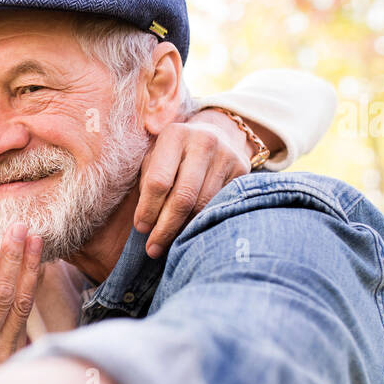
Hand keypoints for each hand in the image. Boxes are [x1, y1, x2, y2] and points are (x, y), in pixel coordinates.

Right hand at [0, 223, 42, 369]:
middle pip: (0, 296)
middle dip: (11, 259)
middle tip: (19, 228)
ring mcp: (2, 351)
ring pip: (19, 304)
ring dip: (28, 269)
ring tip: (35, 240)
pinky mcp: (16, 354)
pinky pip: (26, 317)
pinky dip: (32, 289)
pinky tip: (37, 267)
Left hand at [132, 109, 253, 259]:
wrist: (214, 135)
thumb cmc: (174, 154)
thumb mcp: (155, 158)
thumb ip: (147, 182)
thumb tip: (144, 223)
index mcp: (175, 135)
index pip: (158, 181)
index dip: (148, 209)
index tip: (141, 229)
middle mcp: (203, 141)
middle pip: (183, 197)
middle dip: (165, 228)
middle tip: (152, 249)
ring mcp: (226, 155)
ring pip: (203, 205)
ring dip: (183, 230)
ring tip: (168, 245)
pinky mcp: (242, 170)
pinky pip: (219, 205)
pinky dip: (202, 222)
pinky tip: (190, 233)